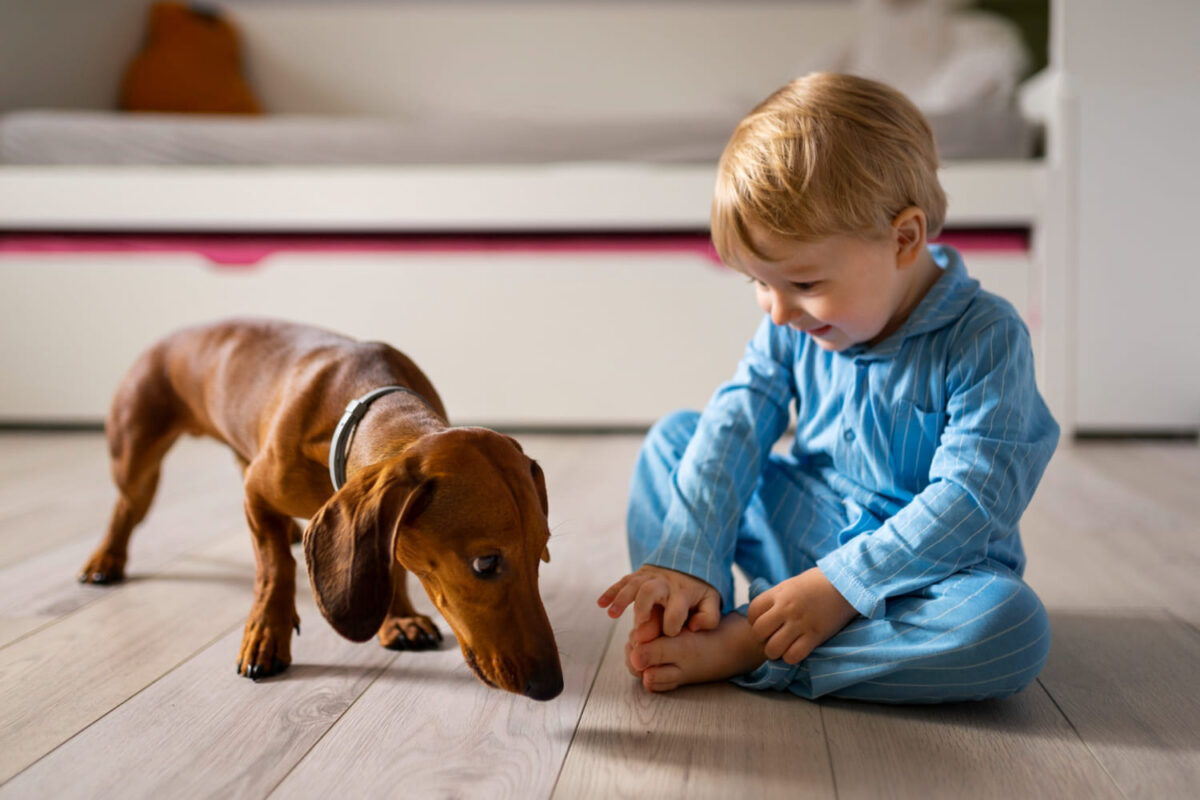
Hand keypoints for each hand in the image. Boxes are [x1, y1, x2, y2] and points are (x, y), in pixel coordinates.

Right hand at [597, 564, 721, 642]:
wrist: (690, 561)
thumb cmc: (699, 590)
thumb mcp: (711, 602)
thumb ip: (708, 617)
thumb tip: (694, 628)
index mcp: (683, 592)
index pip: (676, 610)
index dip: (672, 625)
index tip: (669, 634)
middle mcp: (664, 583)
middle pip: (650, 590)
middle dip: (641, 608)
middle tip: (637, 626)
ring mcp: (650, 577)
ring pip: (633, 584)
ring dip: (621, 598)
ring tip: (611, 614)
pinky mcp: (639, 575)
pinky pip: (623, 581)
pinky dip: (611, 591)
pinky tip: (601, 604)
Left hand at [746, 567, 857, 664]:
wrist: (846, 585)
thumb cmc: (818, 582)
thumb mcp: (791, 584)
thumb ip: (777, 597)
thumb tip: (765, 610)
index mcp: (779, 593)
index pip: (752, 612)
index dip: (754, 621)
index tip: (764, 624)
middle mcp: (786, 608)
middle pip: (759, 632)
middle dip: (762, 639)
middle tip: (771, 638)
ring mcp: (800, 623)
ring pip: (773, 648)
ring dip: (775, 652)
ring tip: (782, 648)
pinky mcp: (815, 635)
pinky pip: (793, 655)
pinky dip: (791, 657)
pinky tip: (796, 651)